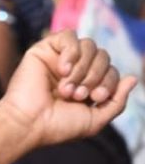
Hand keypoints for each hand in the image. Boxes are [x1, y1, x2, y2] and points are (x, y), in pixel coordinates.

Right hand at [1, 31, 135, 149]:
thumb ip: (116, 102)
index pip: (111, 71)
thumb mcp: (95, 120)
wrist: (29, 124)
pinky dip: (71, 52)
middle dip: (95, 76)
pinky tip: (62, 70)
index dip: (108, 82)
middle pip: (103, 56)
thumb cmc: (57, 127)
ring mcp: (61, 59)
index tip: (94, 97)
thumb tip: (133, 77)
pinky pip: (70, 36)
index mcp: (87, 85)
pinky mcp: (46, 49)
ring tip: (66, 88)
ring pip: (89, 46)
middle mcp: (76, 70)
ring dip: (82, 69)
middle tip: (78, 94)